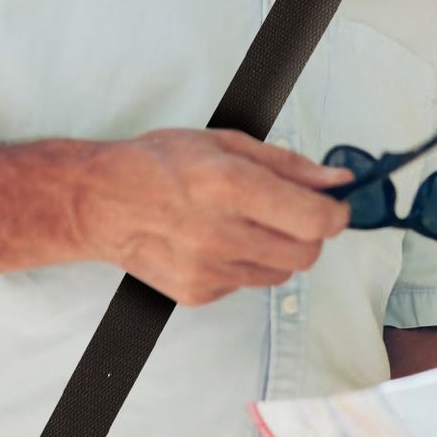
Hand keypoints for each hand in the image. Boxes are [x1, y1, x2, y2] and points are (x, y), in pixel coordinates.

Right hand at [76, 129, 351, 305]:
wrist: (100, 202)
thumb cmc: (160, 163)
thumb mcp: (226, 143)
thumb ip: (288, 165)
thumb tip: (337, 180)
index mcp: (231, 186)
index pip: (315, 220)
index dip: (336, 214)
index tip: (334, 206)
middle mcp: (220, 234)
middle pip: (306, 254)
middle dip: (309, 233)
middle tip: (288, 213)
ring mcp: (208, 270)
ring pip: (280, 273)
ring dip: (276, 250)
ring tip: (242, 224)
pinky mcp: (197, 294)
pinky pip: (246, 284)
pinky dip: (244, 265)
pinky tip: (214, 241)